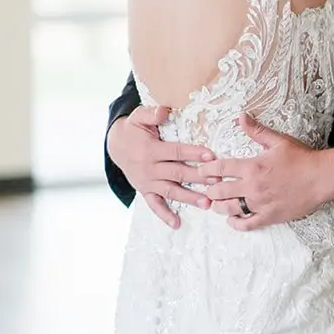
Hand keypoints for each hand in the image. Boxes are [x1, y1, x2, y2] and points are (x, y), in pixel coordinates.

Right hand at [106, 104, 214, 228]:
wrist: (115, 145)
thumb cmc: (133, 129)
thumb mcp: (138, 116)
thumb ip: (150, 113)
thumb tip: (164, 110)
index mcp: (151, 150)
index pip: (176, 152)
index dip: (194, 153)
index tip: (211, 156)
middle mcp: (149, 168)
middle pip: (177, 173)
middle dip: (198, 178)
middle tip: (218, 182)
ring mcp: (147, 182)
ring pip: (170, 191)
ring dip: (189, 197)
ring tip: (206, 203)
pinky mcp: (144, 190)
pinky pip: (154, 205)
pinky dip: (164, 215)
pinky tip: (177, 224)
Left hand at [196, 112, 333, 229]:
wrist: (322, 178)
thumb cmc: (301, 158)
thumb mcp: (279, 140)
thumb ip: (256, 130)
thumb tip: (240, 117)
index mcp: (253, 166)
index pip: (220, 168)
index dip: (206, 170)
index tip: (201, 171)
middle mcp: (253, 187)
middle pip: (220, 191)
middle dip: (210, 189)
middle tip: (208, 187)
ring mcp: (260, 204)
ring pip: (229, 209)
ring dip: (218, 206)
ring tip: (216, 202)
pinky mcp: (269, 217)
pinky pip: (246, 224)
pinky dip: (235, 223)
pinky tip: (231, 218)